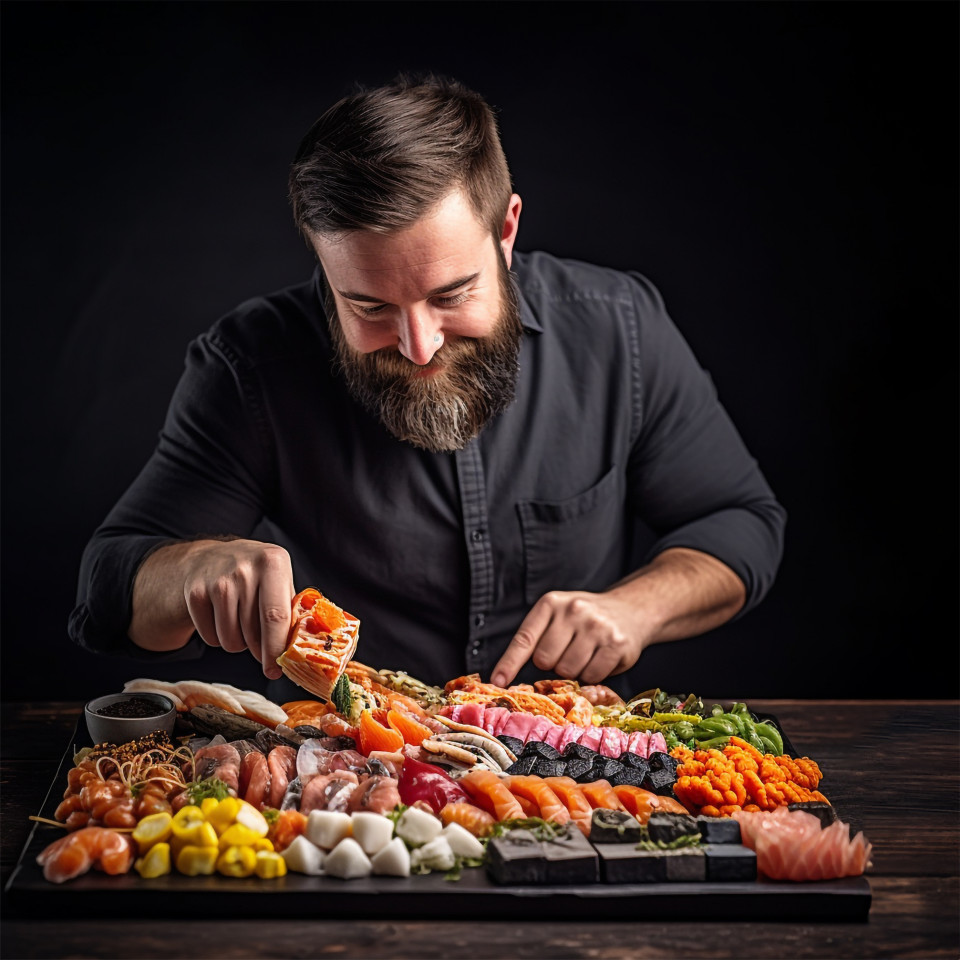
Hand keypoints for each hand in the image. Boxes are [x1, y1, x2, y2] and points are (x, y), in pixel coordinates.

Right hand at [130, 538, 294, 678]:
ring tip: (241, 622)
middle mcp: (245, 569)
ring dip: (238, 643)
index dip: (277, 649)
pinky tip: (221, 617)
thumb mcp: (279, 579)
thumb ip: (293, 609)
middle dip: (260, 651)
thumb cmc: (255, 575)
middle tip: (262, 650)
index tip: (277, 670)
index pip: (277, 616)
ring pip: (231, 640)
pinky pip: (210, 639)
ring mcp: (218, 581)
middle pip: (253, 633)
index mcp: (274, 562)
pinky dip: (218, 637)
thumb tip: (300, 649)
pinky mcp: (195, 594)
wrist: (211, 557)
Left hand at [489, 548, 747, 688]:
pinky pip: (593, 676)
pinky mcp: (616, 644)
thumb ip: (538, 639)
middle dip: (553, 664)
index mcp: (551, 603)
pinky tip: (601, 657)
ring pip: (569, 671)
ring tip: (586, 653)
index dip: (509, 663)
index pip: (524, 638)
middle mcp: (573, 611)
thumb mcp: (558, 616)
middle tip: (567, 651)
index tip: (497, 682)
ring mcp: (596, 627)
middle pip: (546, 661)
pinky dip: (594, 675)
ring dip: (575, 671)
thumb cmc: (584, 619)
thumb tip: (510, 677)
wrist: (630, 609)